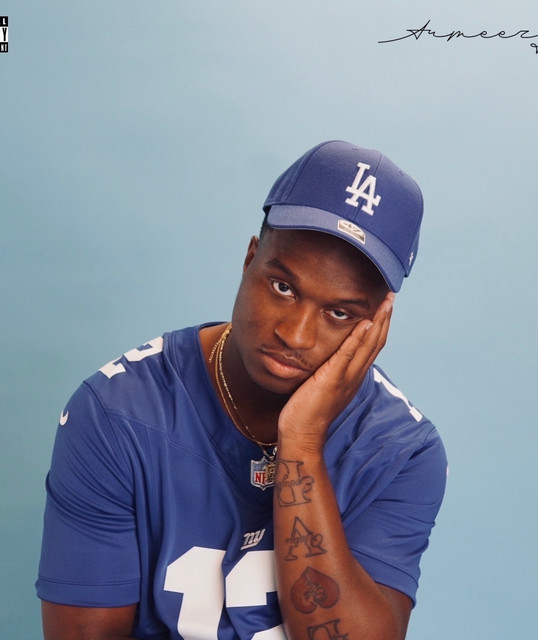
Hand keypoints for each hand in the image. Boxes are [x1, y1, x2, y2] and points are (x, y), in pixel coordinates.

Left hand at [278, 292, 393, 450]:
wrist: (302, 436)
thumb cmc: (307, 412)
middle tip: (391, 297)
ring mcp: (346, 378)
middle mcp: (355, 376)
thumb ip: (329, 371)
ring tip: (385, 303)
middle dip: (385, 318)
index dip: (380, 326)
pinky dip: (358, 338)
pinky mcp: (332, 380)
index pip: (372, 347)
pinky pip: (347, 355)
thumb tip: (328, 357)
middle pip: (376, 342)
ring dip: (378, 322)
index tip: (384, 307)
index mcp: (353, 376)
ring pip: (369, 346)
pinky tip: (365, 322)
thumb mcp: (322, 386)